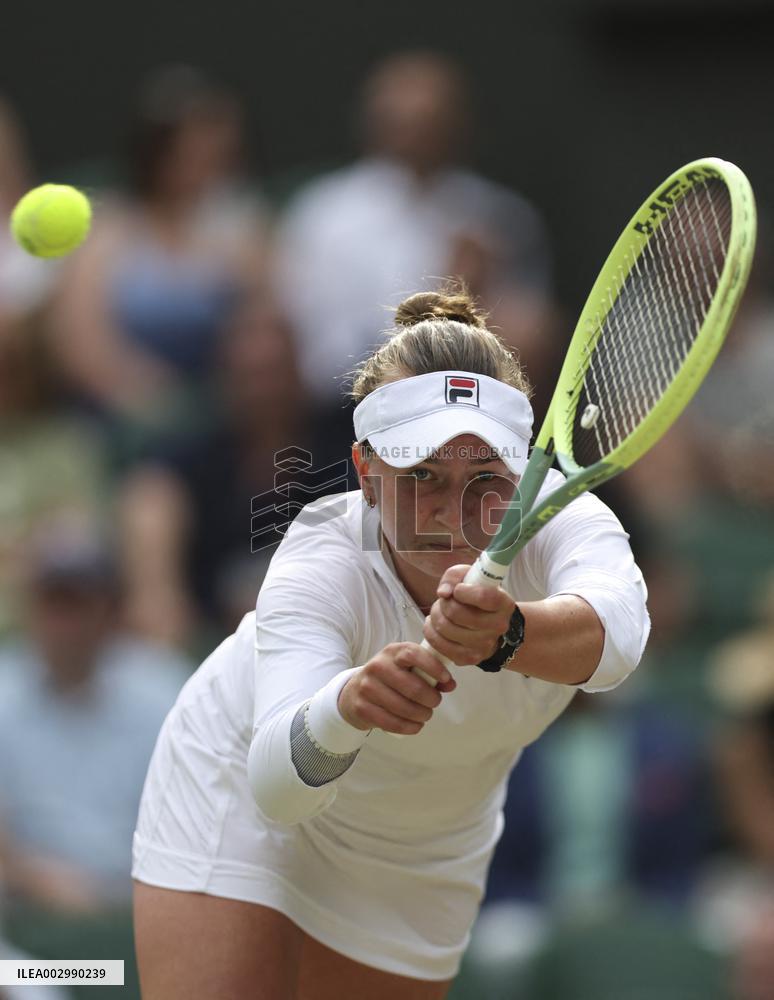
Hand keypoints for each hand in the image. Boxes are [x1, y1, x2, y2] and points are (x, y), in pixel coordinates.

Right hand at [338, 643, 456, 735]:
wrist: (353, 691)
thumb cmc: (389, 678)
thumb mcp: (406, 668)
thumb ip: (430, 673)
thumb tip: (450, 684)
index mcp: (392, 652)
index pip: (414, 654)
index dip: (433, 667)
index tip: (445, 679)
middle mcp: (378, 666)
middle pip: (414, 687)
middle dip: (432, 700)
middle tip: (434, 703)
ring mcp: (367, 687)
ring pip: (405, 708)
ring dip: (422, 716)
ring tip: (425, 715)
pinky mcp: (362, 708)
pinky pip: (393, 723)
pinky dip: (410, 728)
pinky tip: (415, 725)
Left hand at [423, 564, 514, 665]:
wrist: (488, 624)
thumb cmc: (477, 597)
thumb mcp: (470, 577)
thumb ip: (455, 576)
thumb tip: (443, 592)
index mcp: (504, 604)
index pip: (483, 597)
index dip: (463, 591)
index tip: (457, 590)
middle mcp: (498, 626)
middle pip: (457, 613)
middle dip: (444, 603)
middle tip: (445, 601)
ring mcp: (485, 645)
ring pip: (445, 628)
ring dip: (435, 616)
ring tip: (439, 612)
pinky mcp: (470, 658)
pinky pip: (440, 645)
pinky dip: (431, 632)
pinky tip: (434, 625)